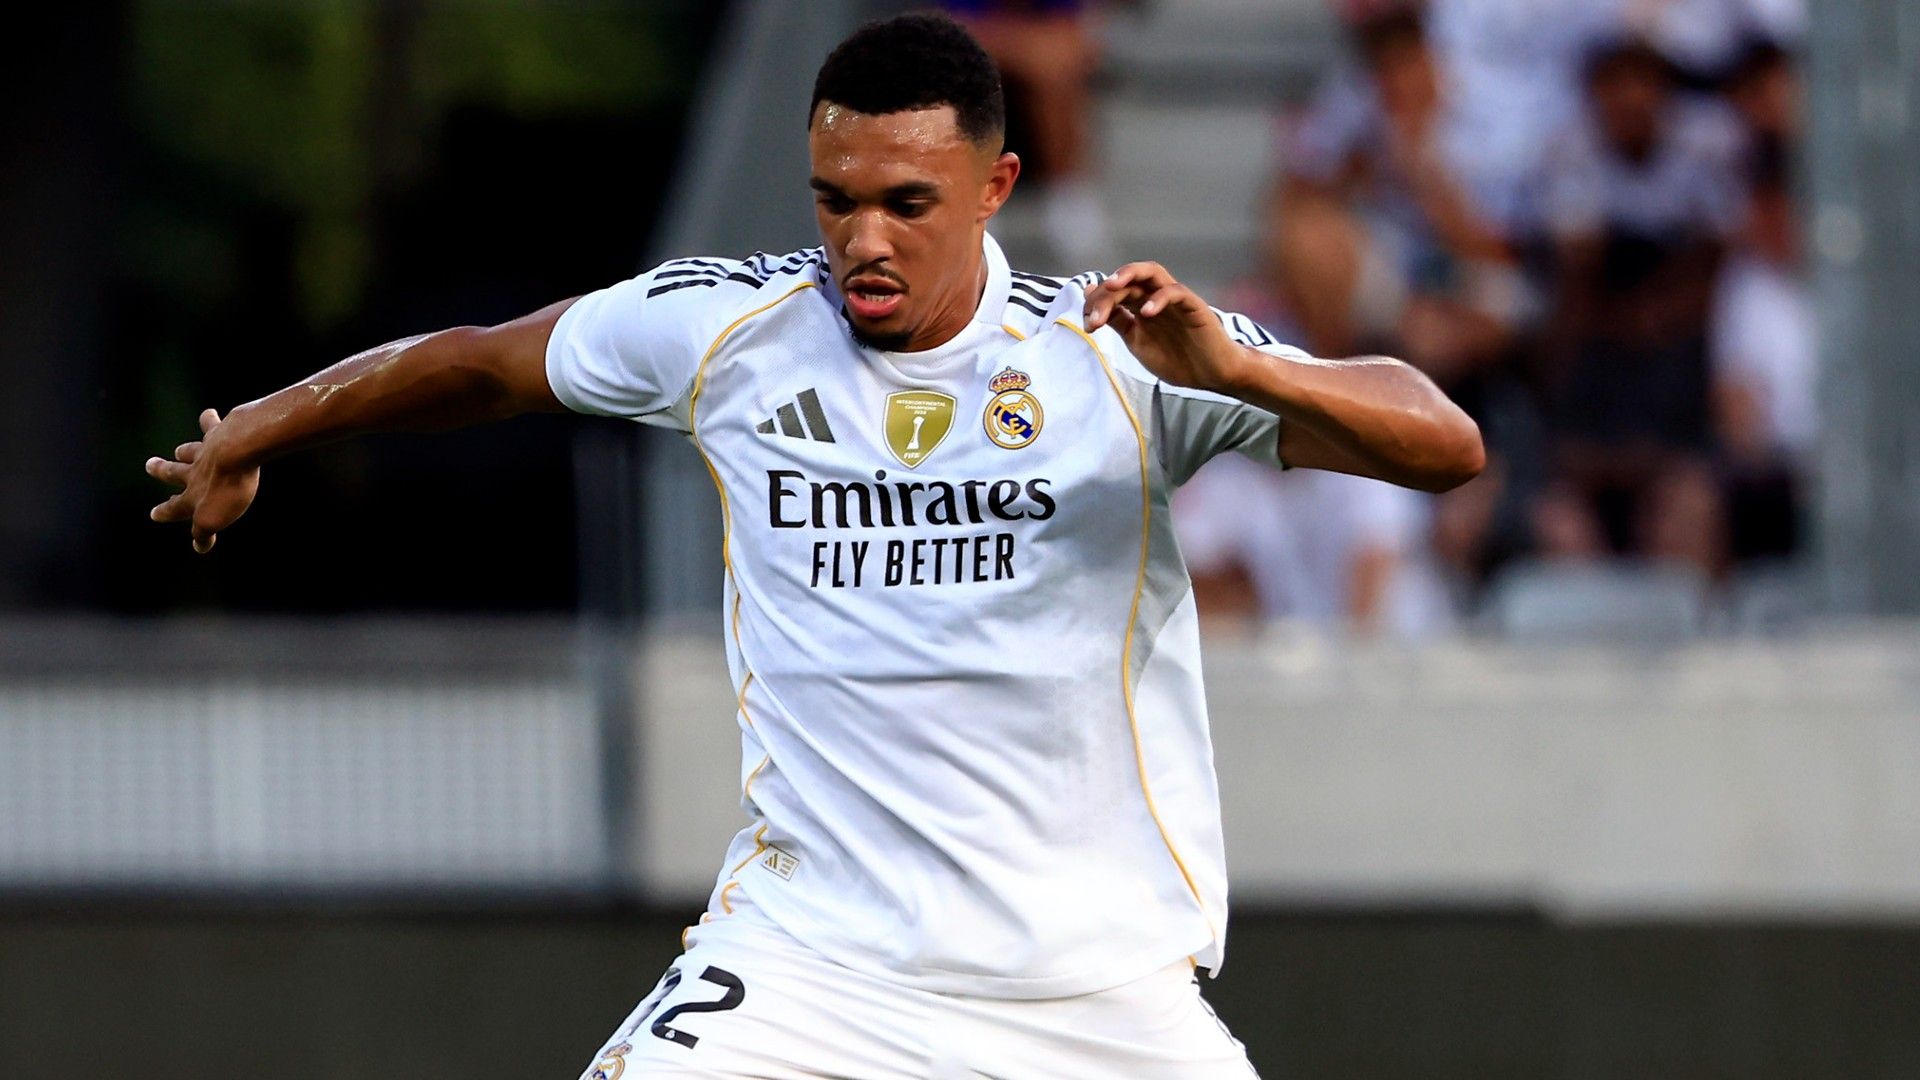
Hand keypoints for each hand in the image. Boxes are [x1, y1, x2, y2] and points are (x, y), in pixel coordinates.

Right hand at [146, 408, 260, 553]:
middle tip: (150, 465)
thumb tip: (199, 547)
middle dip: (162, 471)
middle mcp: (195, 472)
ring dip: (184, 451)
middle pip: (174, 472)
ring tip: (178, 450)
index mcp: (192, 496)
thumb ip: (204, 532)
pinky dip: (209, 421)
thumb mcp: (214, 519)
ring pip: (190, 451)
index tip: (154, 514)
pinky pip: (212, 426)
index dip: (166, 512)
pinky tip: (209, 414)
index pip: (175, 508)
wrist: (237, 452)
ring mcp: (206, 451)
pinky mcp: (220, 434)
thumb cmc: (227, 489)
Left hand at [1081, 262, 1253, 394]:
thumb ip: (1116, 320)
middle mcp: (1155, 297)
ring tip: (1112, 284)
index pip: (1113, 291)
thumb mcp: (1137, 342)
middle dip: (1105, 294)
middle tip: (1093, 316)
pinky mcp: (1194, 306)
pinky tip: (1146, 312)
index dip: (1095, 302)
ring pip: (1152, 272)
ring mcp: (1175, 299)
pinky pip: (1176, 292)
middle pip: (1127, 279)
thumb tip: (1089, 295)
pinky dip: (1159, 298)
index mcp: (1140, 305)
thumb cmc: (1178, 358)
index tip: (1086, 324)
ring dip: (1129, 273)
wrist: (1211, 375)